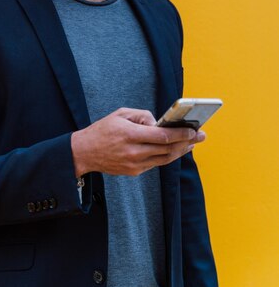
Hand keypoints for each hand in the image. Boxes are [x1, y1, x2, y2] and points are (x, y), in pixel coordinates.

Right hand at [71, 108, 204, 176]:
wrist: (84, 153)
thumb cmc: (103, 130)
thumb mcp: (121, 114)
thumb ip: (142, 116)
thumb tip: (159, 123)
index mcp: (130, 135)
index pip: (162, 136)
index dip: (181, 134)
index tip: (193, 130)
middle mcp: (134, 152)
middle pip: (168, 149)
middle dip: (187, 142)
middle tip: (201, 136)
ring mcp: (135, 165)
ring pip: (165, 159)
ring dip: (181, 151)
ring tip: (192, 143)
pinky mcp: (134, 172)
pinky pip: (156, 163)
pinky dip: (168, 156)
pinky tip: (175, 150)